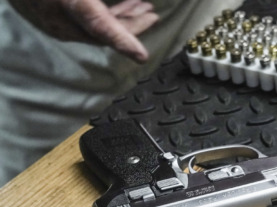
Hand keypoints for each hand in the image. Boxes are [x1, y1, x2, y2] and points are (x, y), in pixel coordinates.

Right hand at [10, 0, 158, 62]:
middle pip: (105, 31)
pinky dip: (105, 17)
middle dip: (133, 24)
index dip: (124, 41)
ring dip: (122, 18)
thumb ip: (98, 5)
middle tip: (152, 15)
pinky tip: (118, 6)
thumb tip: (132, 2)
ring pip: (96, 28)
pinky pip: (84, 24)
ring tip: (142, 8)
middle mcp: (61, 19)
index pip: (102, 28)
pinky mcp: (50, 20)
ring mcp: (54, 22)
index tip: (142, 56)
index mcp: (70, 4)